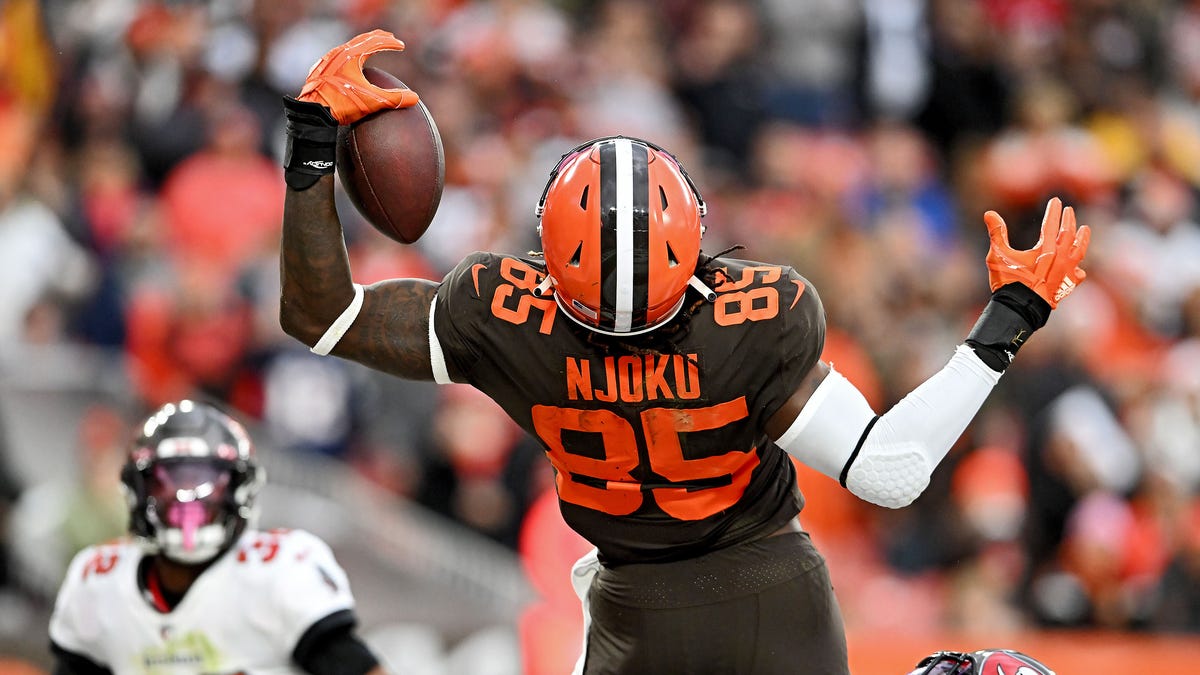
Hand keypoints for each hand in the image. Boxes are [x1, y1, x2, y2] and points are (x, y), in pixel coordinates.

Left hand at [297, 29, 419, 124]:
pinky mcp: (320, 69)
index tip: (401, 45)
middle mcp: (339, 54)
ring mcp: (328, 60)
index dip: (390, 43)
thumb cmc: (341, 104)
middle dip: (377, 38)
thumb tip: (414, 98)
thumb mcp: (371, 102)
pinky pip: (338, 56)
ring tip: (371, 47)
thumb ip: (394, 99)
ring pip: (349, 46)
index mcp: (352, 56)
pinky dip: (349, 54)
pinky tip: (349, 63)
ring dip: (362, 44)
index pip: (376, 43)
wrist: (312, 113)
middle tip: (389, 37)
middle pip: (362, 40)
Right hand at [983, 197, 1089, 308]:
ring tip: (1085, 229)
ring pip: (1079, 251)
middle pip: (1068, 234)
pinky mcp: (1066, 286)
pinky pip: (1078, 275)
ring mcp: (1066, 273)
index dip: (1053, 211)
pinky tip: (1079, 268)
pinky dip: (1079, 269)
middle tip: (1069, 210)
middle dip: (1069, 220)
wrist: (1020, 310)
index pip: (1051, 224)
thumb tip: (989, 212)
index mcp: (1045, 249)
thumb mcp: (998, 256)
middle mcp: (1060, 258)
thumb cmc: (1008, 283)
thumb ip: (996, 233)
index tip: (1056, 200)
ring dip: (1082, 239)